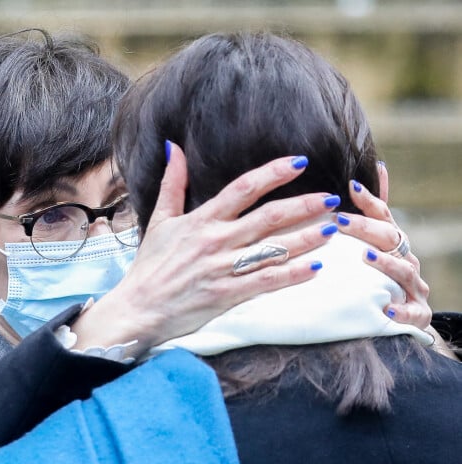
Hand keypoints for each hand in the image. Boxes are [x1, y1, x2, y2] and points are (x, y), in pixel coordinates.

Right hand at [73, 144, 340, 354]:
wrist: (138, 308)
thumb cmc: (150, 265)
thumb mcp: (159, 220)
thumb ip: (172, 183)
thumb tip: (176, 148)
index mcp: (201, 220)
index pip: (243, 189)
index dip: (273, 173)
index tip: (299, 162)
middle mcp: (215, 241)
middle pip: (268, 218)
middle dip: (304, 206)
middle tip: (332, 199)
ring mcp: (222, 269)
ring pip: (272, 250)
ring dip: (305, 239)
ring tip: (332, 230)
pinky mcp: (226, 295)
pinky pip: (265, 282)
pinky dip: (291, 276)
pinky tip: (314, 269)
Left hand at [334, 162, 431, 330]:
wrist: (406, 314)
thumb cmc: (383, 274)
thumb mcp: (378, 242)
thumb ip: (375, 210)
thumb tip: (378, 167)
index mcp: (395, 242)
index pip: (384, 216)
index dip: (369, 201)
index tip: (350, 187)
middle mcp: (407, 259)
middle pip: (390, 238)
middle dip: (366, 228)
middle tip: (341, 220)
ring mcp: (414, 286)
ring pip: (404, 271)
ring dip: (385, 263)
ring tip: (365, 257)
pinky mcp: (418, 313)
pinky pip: (413, 313)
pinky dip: (402, 310)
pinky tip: (387, 309)